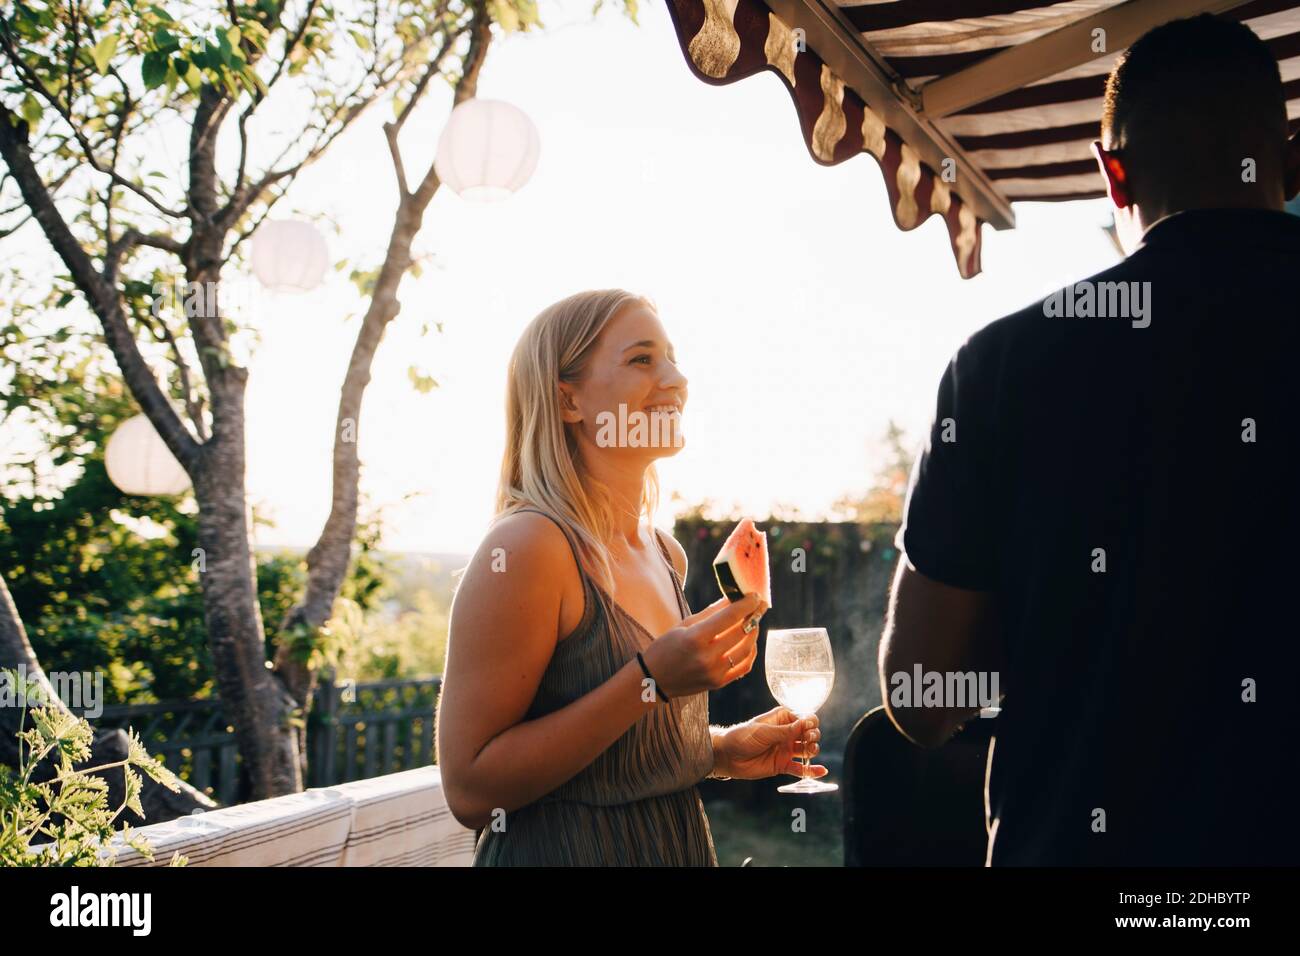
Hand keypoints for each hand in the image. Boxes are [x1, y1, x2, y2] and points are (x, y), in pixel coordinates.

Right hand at [641, 593, 765, 697]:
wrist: (654, 680)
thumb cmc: (666, 647)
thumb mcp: (684, 625)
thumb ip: (711, 612)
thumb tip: (732, 598)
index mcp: (695, 638)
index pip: (729, 617)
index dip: (745, 604)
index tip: (754, 595)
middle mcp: (707, 657)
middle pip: (741, 632)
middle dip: (754, 615)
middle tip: (759, 605)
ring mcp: (714, 672)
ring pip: (746, 649)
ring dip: (754, 632)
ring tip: (754, 622)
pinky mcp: (719, 683)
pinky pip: (744, 666)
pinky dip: (750, 652)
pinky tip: (749, 642)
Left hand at [713, 707, 827, 780]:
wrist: (727, 756)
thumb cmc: (742, 737)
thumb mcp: (763, 732)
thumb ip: (785, 730)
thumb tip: (806, 723)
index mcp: (782, 719)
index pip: (803, 717)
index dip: (809, 721)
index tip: (808, 726)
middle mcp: (787, 733)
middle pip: (809, 733)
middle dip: (813, 735)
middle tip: (808, 739)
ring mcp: (786, 749)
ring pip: (807, 750)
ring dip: (813, 750)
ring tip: (810, 751)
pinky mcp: (783, 765)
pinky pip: (800, 769)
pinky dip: (811, 771)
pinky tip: (822, 771)